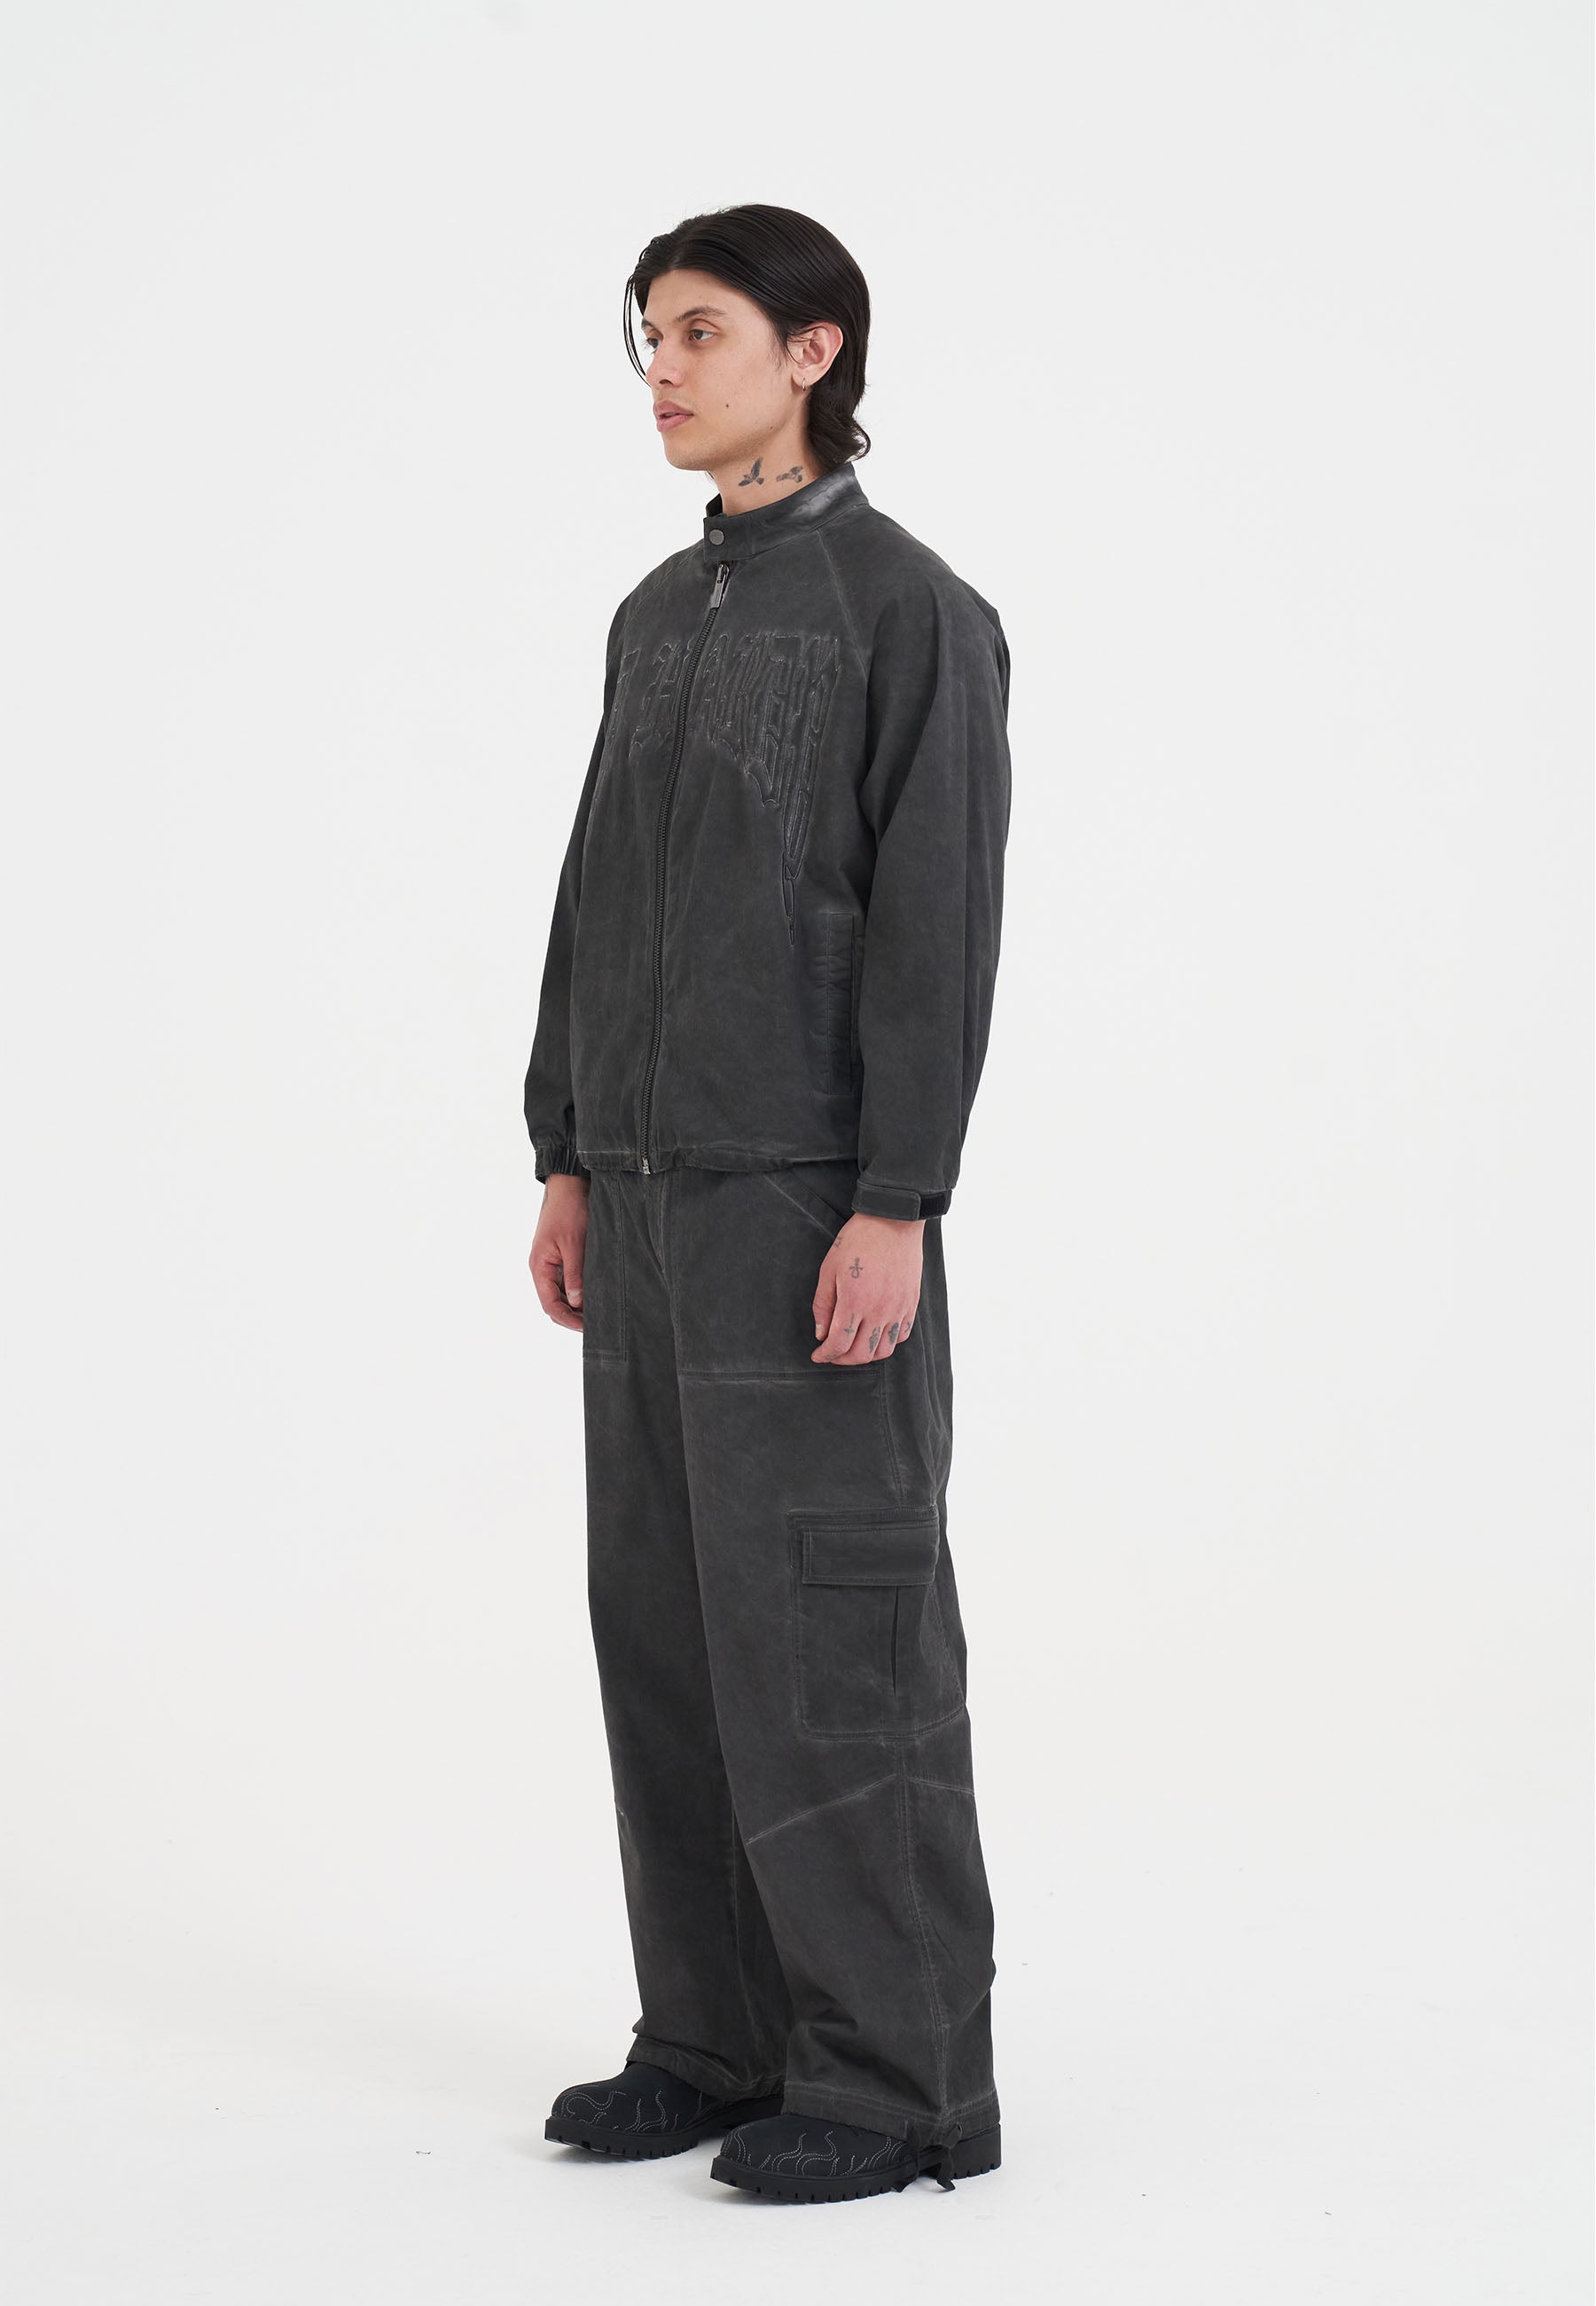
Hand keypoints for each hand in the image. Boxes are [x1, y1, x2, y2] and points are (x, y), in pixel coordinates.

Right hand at [529, 1173, 589, 1332]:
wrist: (569, 1185)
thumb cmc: (569, 1210)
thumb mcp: (574, 1244)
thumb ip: (575, 1274)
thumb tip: (577, 1303)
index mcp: (540, 1266)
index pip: (550, 1304)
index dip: (567, 1319)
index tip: (586, 1328)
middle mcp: (543, 1268)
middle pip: (555, 1303)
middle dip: (572, 1316)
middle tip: (596, 1325)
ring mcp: (553, 1263)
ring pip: (563, 1294)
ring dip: (577, 1305)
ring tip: (598, 1313)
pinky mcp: (563, 1257)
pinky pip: (569, 1281)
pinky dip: (581, 1291)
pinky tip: (596, 1295)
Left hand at [811, 1213, 923, 1364]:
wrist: (893, 1221)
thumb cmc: (858, 1240)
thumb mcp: (829, 1268)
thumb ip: (823, 1304)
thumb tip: (821, 1333)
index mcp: (855, 1302)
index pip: (839, 1344)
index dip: (825, 1355)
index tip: (817, 1355)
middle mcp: (879, 1310)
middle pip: (861, 1354)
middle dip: (843, 1359)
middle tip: (832, 1352)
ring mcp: (898, 1309)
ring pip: (883, 1350)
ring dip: (866, 1355)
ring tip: (854, 1345)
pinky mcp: (911, 1303)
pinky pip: (901, 1335)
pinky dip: (886, 1341)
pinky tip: (875, 1333)